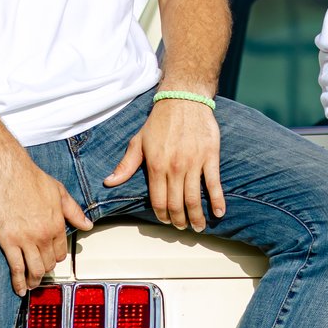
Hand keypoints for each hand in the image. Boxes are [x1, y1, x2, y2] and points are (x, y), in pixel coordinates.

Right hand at [0, 157, 91, 296]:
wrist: (8, 172)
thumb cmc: (31, 178)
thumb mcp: (60, 192)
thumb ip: (74, 212)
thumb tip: (88, 225)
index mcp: (57, 224)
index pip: (61, 252)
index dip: (56, 259)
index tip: (51, 262)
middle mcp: (44, 235)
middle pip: (48, 263)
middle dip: (46, 271)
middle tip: (40, 275)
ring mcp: (26, 240)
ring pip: (34, 270)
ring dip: (34, 281)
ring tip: (31, 285)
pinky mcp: (8, 241)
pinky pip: (16, 267)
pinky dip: (18, 281)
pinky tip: (19, 289)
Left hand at [107, 96, 226, 230]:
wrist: (183, 100)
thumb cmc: (159, 121)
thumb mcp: (138, 142)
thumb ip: (126, 165)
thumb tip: (109, 182)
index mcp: (155, 166)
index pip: (158, 201)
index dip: (162, 215)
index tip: (166, 221)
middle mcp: (174, 167)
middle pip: (177, 203)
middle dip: (179, 220)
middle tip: (182, 227)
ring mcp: (194, 163)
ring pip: (195, 198)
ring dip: (197, 216)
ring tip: (198, 226)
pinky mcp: (210, 157)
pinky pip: (214, 184)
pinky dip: (217, 201)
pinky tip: (219, 213)